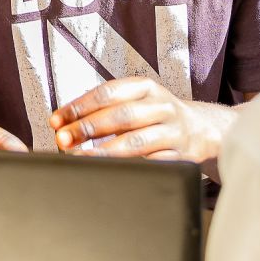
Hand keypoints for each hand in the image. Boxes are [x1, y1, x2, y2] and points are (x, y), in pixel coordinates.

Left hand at [51, 78, 227, 162]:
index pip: (109, 92)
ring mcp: (172, 132)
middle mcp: (161, 106)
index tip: (57, 119)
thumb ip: (103, 108)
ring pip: (137, 141)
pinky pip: (153, 163)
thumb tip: (63, 123)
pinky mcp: (180, 156)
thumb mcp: (136, 100)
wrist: (202, 129)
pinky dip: (131, 168)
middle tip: (64, 139)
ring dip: (106, 151)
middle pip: (121, 115)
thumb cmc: (155, 115)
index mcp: (146, 88)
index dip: (80, 106)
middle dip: (89, 128)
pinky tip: (112, 173)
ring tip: (81, 158)